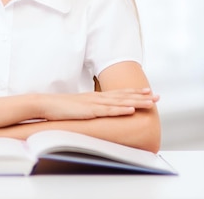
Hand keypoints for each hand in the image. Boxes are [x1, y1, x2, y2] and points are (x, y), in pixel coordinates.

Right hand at [37, 88, 158, 120]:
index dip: (134, 92)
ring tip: (150, 102)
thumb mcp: (78, 108)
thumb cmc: (59, 108)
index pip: (118, 93)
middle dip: (142, 96)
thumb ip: (88, 109)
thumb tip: (96, 113)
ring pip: (119, 102)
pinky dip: (120, 109)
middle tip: (157, 96)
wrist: (45, 104)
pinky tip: (131, 109)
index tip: (147, 91)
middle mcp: (97, 98)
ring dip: (136, 101)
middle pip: (123, 96)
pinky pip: (107, 110)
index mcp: (95, 97)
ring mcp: (93, 103)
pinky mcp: (89, 110)